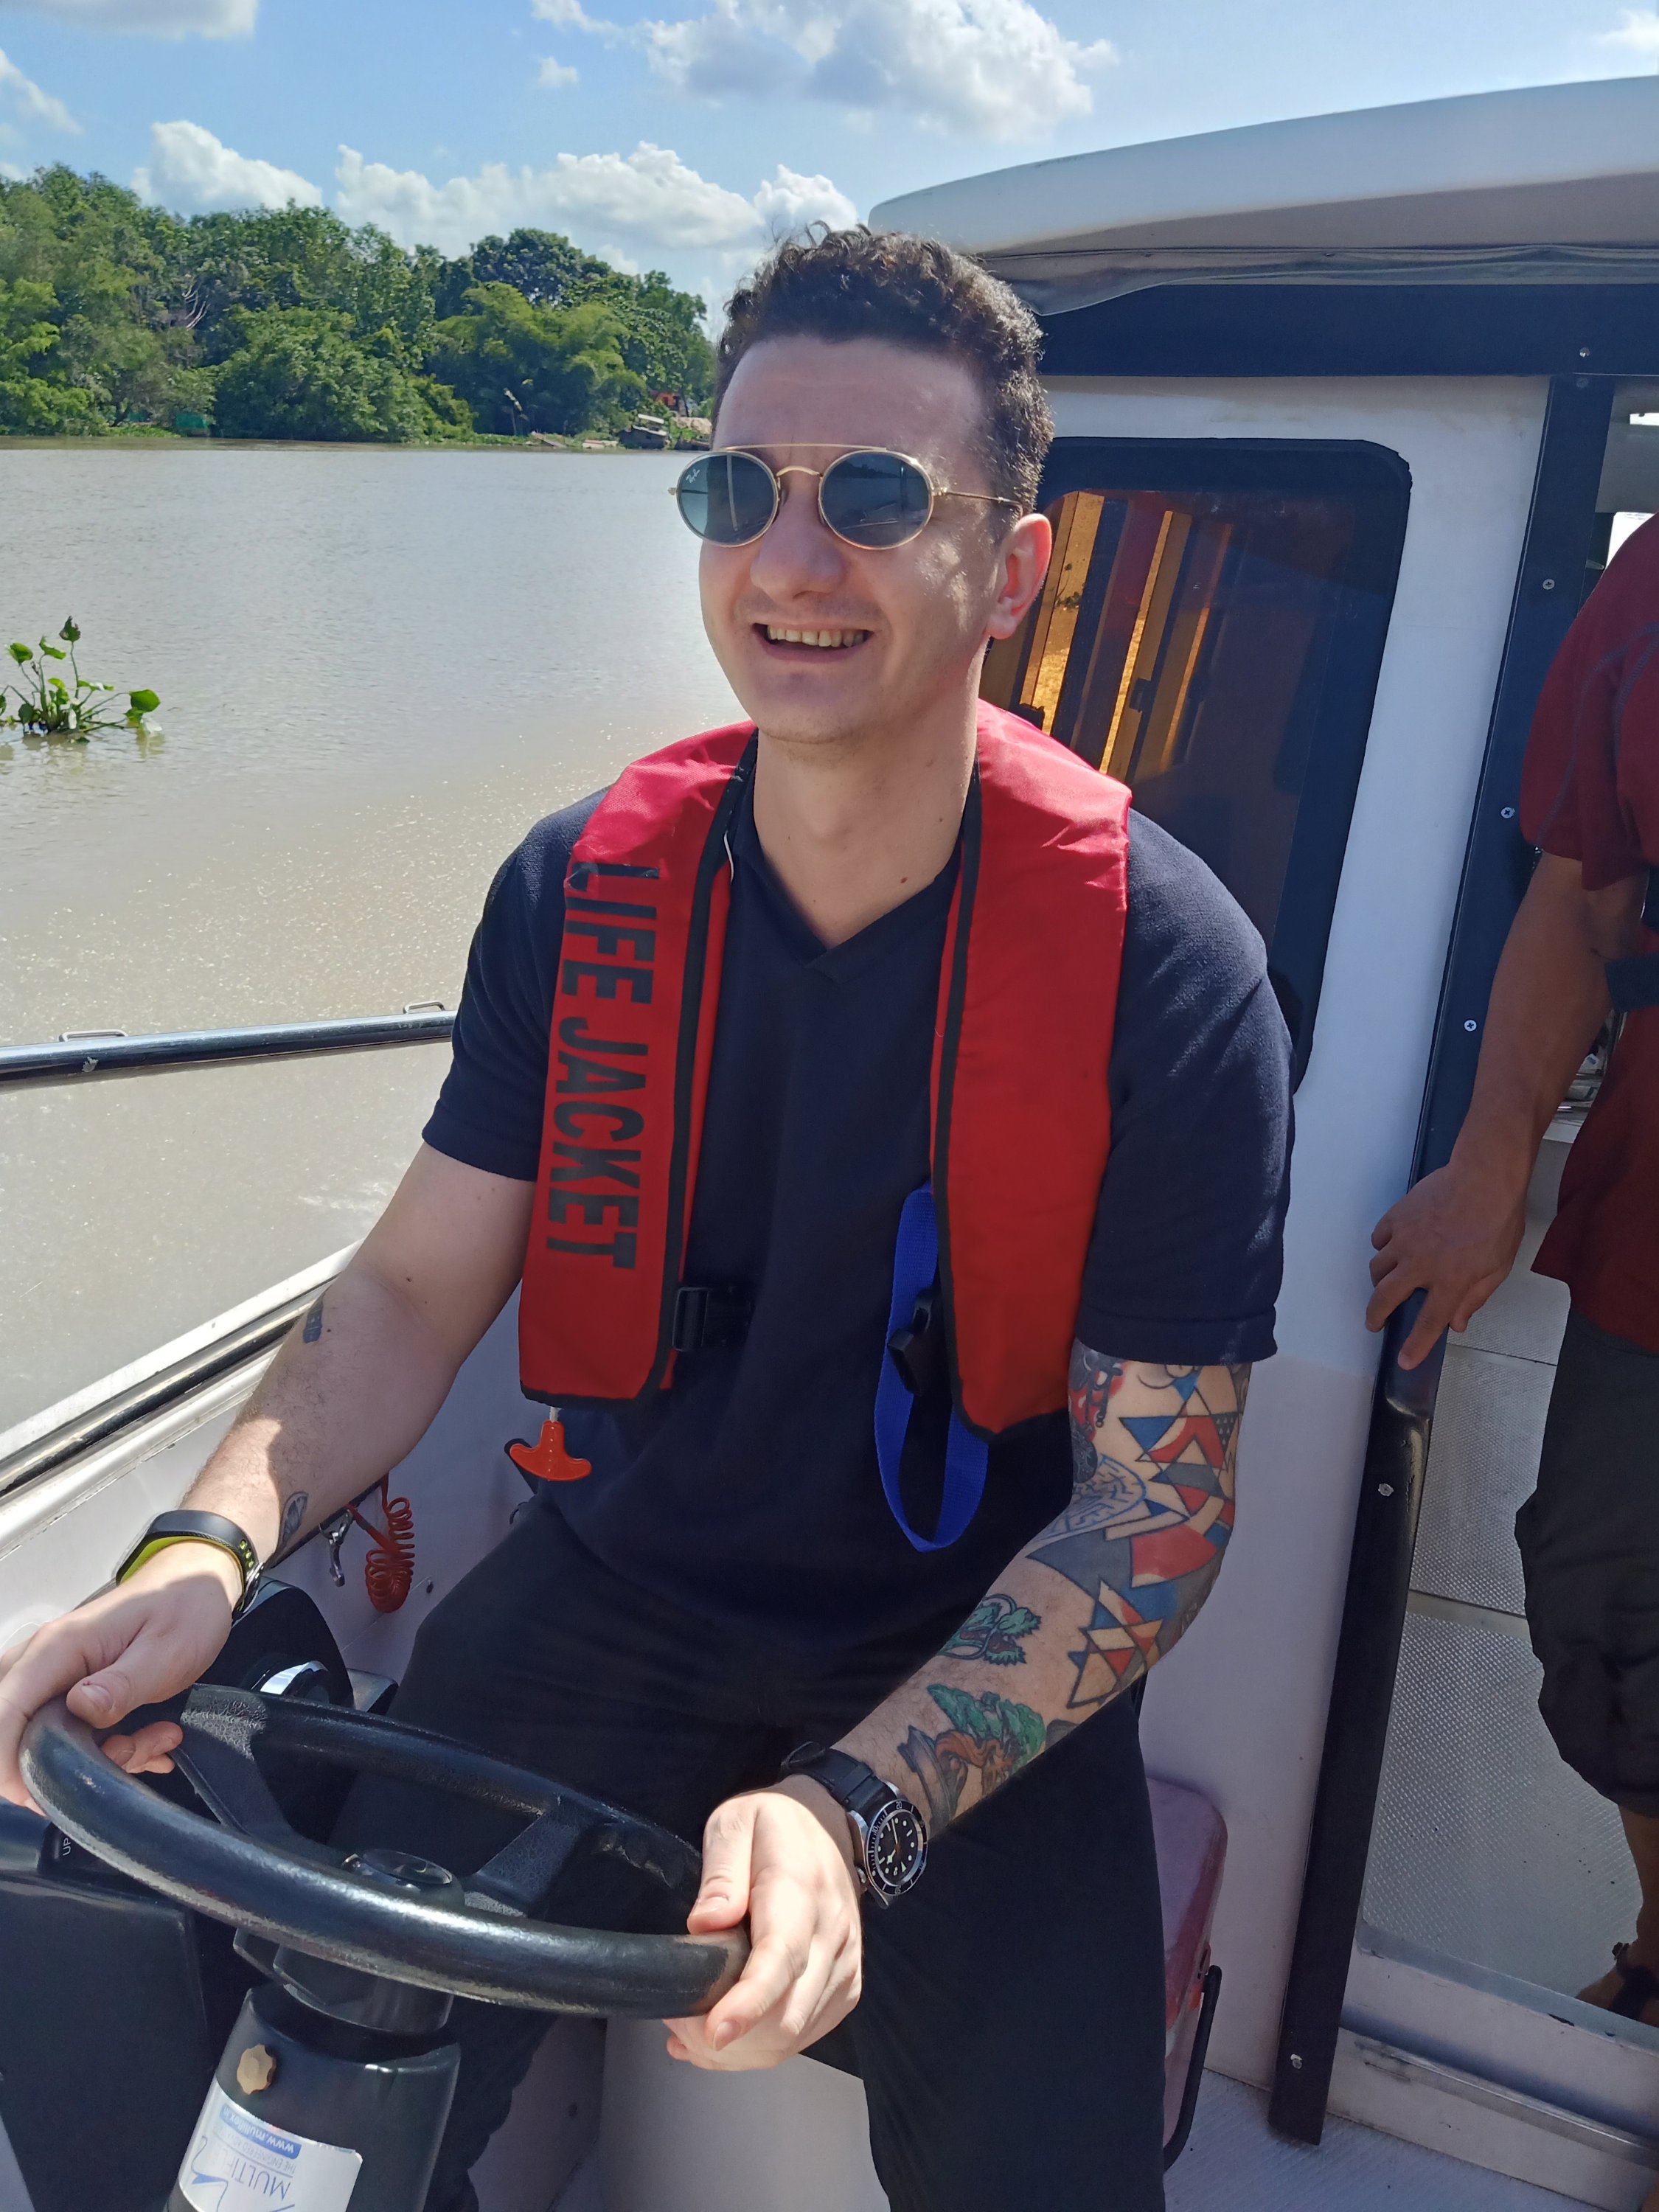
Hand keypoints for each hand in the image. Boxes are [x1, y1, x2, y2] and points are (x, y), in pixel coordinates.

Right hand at [0, 1542, 239, 1809]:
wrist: (199, 1586)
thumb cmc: (185, 1608)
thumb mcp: (167, 1649)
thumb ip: (123, 1684)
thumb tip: (79, 1709)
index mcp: (57, 1649)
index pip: (4, 1713)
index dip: (12, 1763)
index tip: (46, 1794)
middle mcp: (43, 1662)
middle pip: (15, 1734)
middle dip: (65, 1766)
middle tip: (125, 1754)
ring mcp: (55, 1677)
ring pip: (47, 1741)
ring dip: (99, 1757)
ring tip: (153, 1738)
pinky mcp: (71, 1691)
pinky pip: (71, 1735)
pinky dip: (108, 1748)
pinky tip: (150, 1736)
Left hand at [663, 1776, 862, 2071]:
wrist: (832, 1825)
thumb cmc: (775, 1825)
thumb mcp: (735, 1824)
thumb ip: (720, 1874)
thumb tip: (704, 1926)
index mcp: (801, 1890)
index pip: (781, 1957)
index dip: (748, 2003)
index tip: (713, 2032)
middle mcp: (833, 1935)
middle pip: (786, 2014)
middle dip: (727, 2038)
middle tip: (677, 2021)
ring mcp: (845, 1966)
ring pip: (793, 2036)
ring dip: (739, 2050)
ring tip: (691, 2031)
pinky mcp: (846, 1988)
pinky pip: (803, 2037)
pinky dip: (760, 2049)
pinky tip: (724, 2035)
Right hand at [1367, 1158, 1528, 1370]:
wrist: (1484, 1176)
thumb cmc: (1499, 1221)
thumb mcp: (1498, 1267)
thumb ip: (1476, 1298)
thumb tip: (1457, 1322)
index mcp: (1450, 1281)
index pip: (1428, 1323)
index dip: (1414, 1346)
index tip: (1404, 1362)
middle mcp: (1421, 1264)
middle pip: (1385, 1297)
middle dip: (1375, 1315)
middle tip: (1374, 1322)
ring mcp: (1405, 1239)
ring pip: (1377, 1267)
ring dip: (1379, 1280)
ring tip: (1386, 1283)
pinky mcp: (1397, 1217)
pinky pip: (1379, 1239)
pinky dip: (1383, 1248)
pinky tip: (1393, 1248)